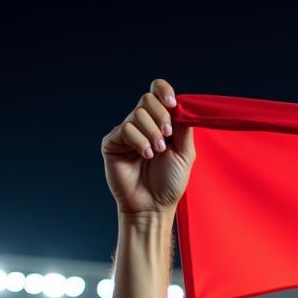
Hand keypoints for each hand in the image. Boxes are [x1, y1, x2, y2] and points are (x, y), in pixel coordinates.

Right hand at [102, 78, 194, 215]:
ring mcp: (126, 133)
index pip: (157, 93)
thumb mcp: (185, 153)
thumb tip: (182, 105)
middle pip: (147, 99)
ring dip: (152, 133)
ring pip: (138, 114)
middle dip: (161, 117)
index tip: (173, 104)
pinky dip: (139, 141)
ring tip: (157, 153)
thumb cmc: (170, 183)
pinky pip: (125, 129)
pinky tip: (145, 156)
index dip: (164, 91)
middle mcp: (142, 125)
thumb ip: (184, 128)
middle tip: (167, 138)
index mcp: (160, 123)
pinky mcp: (112, 142)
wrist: (154, 206)